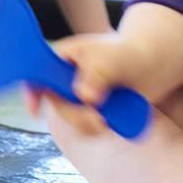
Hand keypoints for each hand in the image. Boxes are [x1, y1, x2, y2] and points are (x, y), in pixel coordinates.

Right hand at [29, 32, 150, 135]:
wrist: (151, 64)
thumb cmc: (127, 53)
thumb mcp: (110, 59)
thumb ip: (96, 76)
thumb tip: (86, 99)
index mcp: (62, 59)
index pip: (37, 75)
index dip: (31, 93)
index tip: (36, 111)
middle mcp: (65, 79)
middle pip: (56, 104)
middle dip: (75, 115)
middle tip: (99, 118)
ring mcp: (78, 97)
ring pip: (71, 120)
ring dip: (87, 124)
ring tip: (107, 119)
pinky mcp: (91, 111)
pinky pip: (86, 128)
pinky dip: (98, 128)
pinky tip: (111, 120)